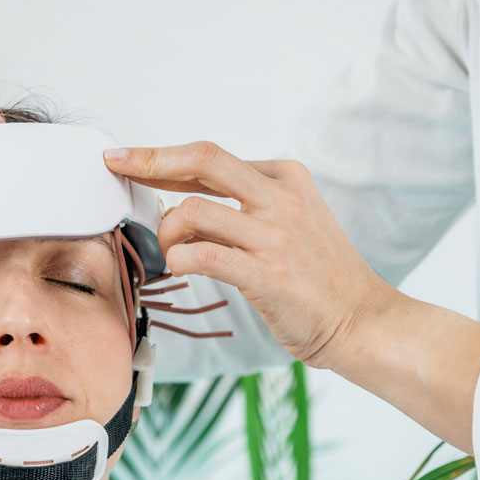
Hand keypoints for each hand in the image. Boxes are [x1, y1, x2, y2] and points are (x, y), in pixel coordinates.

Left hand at [104, 142, 392, 369]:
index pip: (212, 157)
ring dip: (167, 232)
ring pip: (194, 210)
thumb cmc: (321, 279)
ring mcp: (276, 235)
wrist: (364, 321)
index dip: (163, 158)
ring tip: (170, 252)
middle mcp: (282, 198)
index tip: (130, 160)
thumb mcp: (292, 222)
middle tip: (115, 166)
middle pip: (203, 159)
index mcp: (286, 178)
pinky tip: (179, 267)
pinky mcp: (268, 274)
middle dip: (149, 159)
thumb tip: (181, 199)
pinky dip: (179, 259)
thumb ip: (246, 206)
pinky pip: (203, 255)